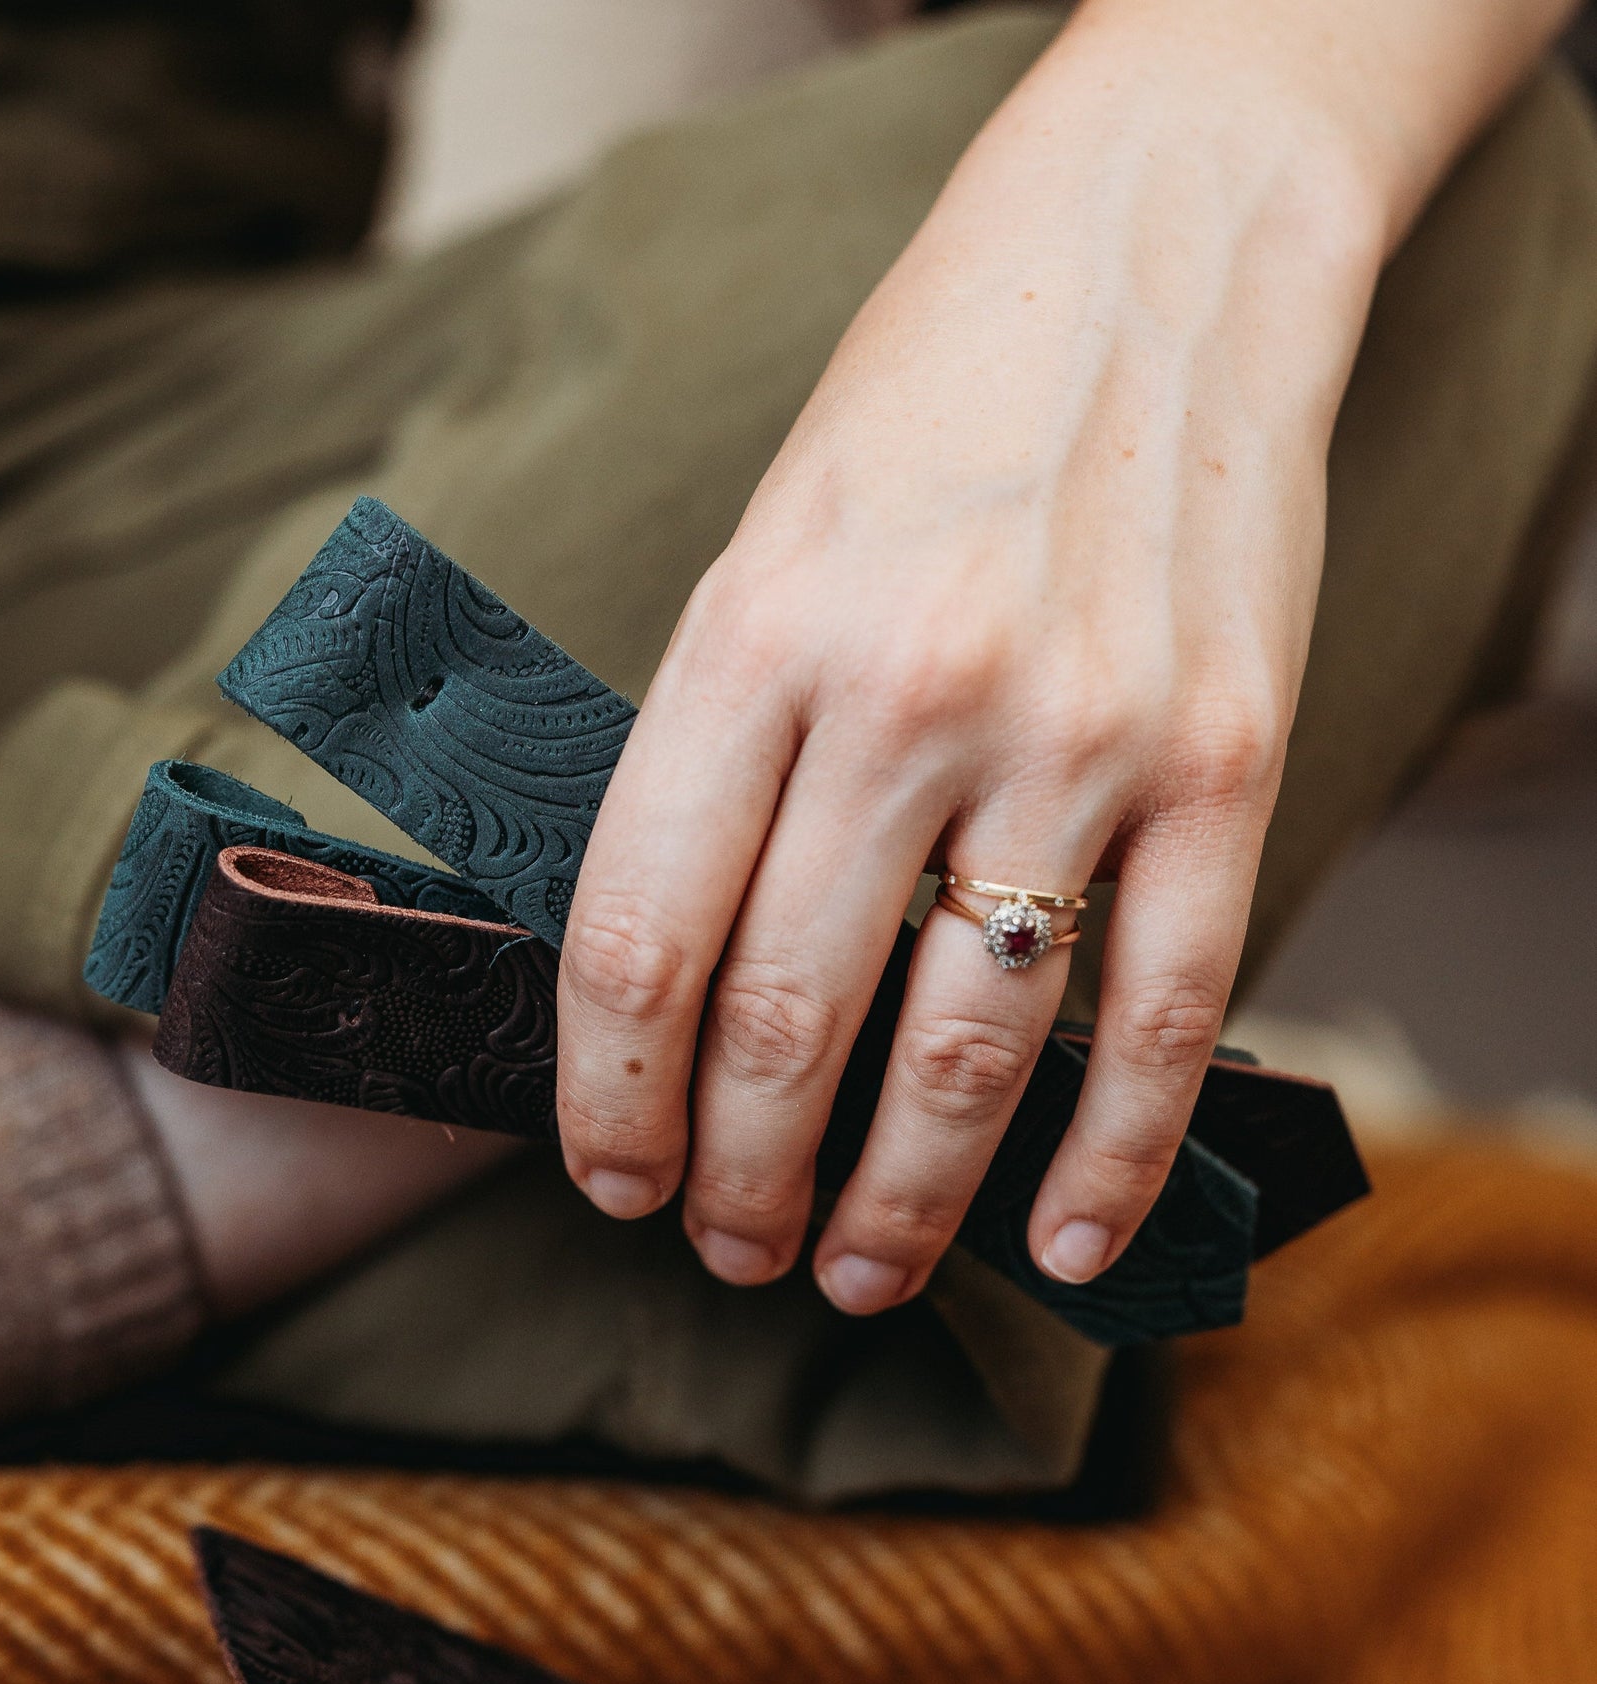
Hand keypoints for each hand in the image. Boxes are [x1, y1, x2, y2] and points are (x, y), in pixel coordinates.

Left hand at [553, 7, 1402, 1310]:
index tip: (607, 1176)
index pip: (640, 935)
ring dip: (897, 1203)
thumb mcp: (764, 548)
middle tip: (722, 1249)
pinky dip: (1110, 1157)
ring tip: (853, 1272)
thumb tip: (678, 976)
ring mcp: (1083, 738)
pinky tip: (1058, 1242)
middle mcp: (912, 694)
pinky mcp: (1226, 764)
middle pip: (787, 1020)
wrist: (1155, 259)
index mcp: (755, 636)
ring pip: (968, 1051)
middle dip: (736, 1176)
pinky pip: (1166, 1013)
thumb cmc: (929, 411)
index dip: (609, 1097)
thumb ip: (717, 752)